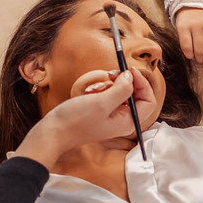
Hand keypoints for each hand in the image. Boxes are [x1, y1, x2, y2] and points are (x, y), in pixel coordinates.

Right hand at [18, 69, 155, 167]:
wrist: (54, 132)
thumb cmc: (76, 120)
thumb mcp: (101, 102)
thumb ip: (121, 89)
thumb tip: (131, 77)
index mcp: (129, 122)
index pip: (148, 100)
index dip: (142, 83)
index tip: (129, 70)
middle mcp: (124, 121)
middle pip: (136, 95)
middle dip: (125, 83)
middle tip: (111, 74)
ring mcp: (113, 117)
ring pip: (121, 94)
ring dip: (110, 85)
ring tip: (96, 88)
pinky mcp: (102, 113)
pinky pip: (109, 96)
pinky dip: (102, 90)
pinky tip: (90, 92)